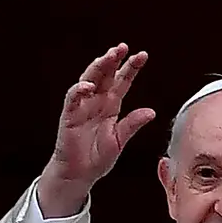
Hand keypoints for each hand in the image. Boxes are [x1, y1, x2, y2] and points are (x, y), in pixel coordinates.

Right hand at [37, 43, 154, 216]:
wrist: (80, 174)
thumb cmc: (98, 158)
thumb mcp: (119, 140)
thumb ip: (132, 125)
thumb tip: (152, 112)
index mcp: (111, 106)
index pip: (122, 81)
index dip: (131, 68)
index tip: (142, 55)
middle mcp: (97, 102)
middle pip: (105, 75)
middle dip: (113, 60)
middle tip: (123, 47)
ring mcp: (82, 106)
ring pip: (89, 79)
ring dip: (98, 67)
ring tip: (108, 57)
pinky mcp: (69, 115)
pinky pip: (73, 98)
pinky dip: (79, 90)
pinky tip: (89, 85)